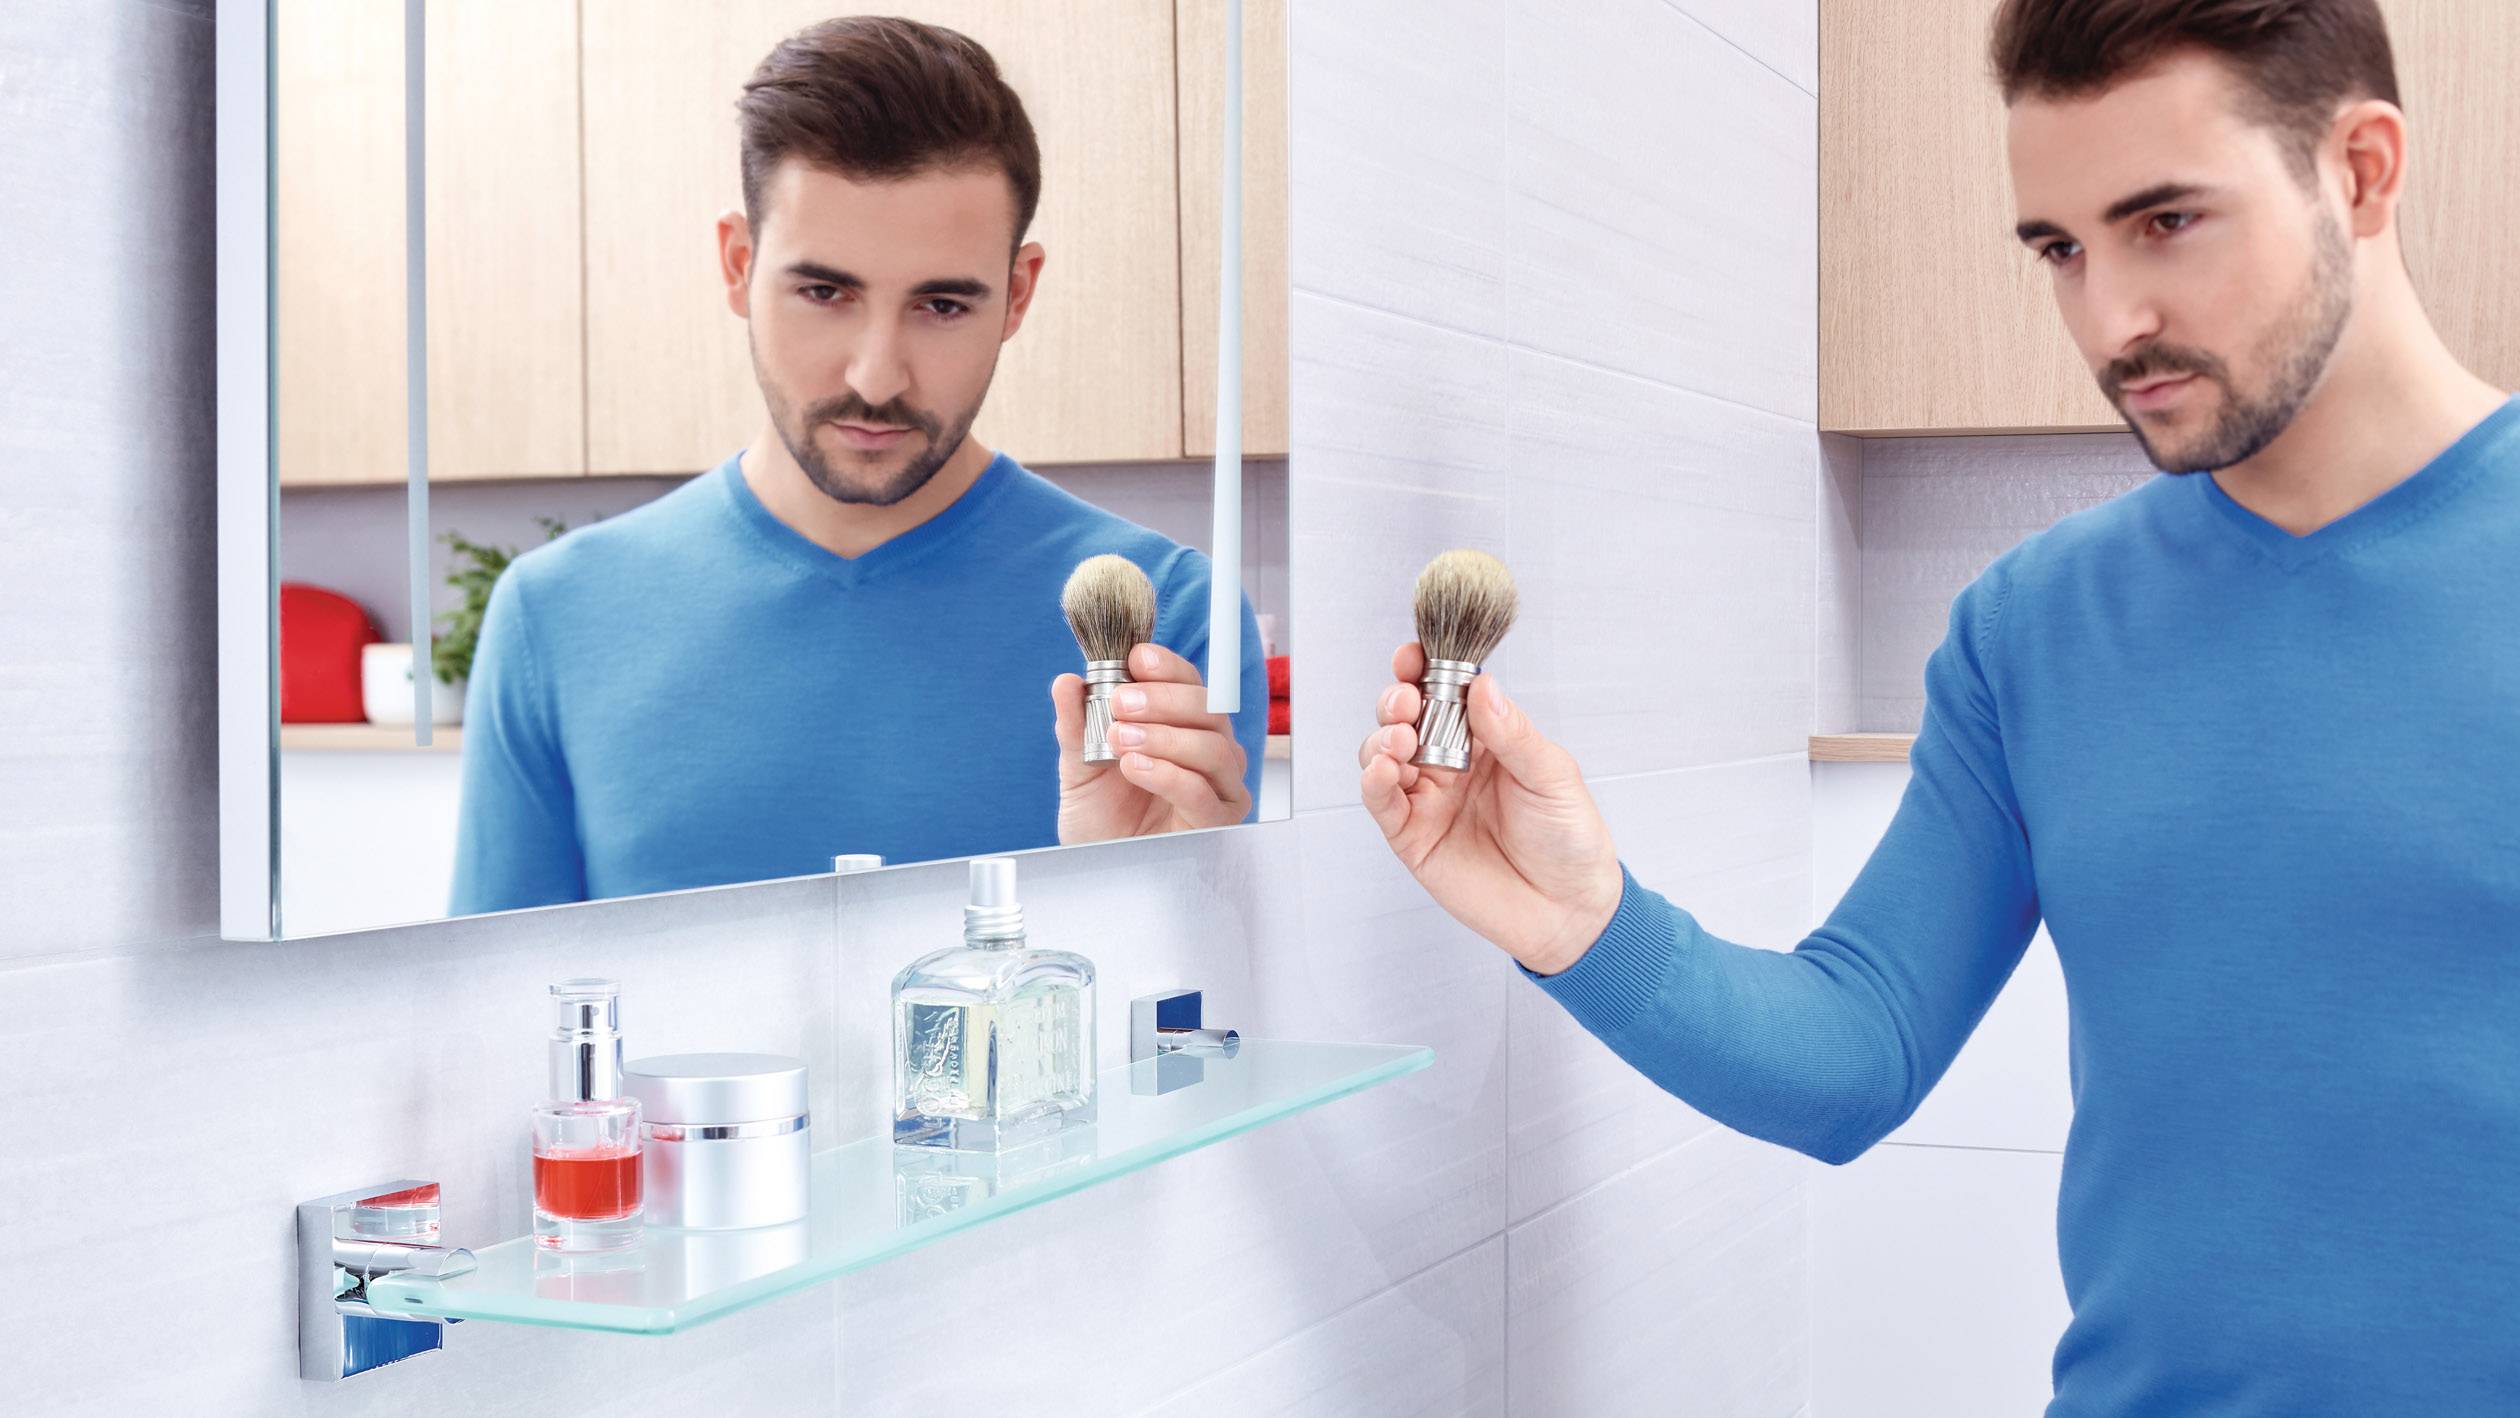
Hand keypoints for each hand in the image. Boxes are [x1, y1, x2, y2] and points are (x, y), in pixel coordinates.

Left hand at [1054, 643, 1252, 843]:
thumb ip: (1076, 722)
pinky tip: (1135, 767)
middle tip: (1120, 702)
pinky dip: (1167, 774)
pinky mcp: (1217, 821)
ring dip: (1163, 737)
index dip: (1167, 666)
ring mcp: (1220, 786)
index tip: (1137, 658)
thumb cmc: (1099, 814)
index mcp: (1184, 726)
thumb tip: (1066, 681)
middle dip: (1162, 699)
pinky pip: (1202, 791)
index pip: (1189, 684)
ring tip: (1120, 739)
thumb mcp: (1079, 762)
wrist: (1098, 862)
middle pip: (1209, 709)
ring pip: (1212, 747)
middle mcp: (1211, 750)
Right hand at [1358, 642, 1622, 974]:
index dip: (1425, 669)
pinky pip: (1381, 802)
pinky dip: (1373, 781)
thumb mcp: (1552, 775)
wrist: (1569, 909)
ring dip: (1382, 737)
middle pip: (1405, 717)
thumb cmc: (1569, 839)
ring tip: (1403, 738)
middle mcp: (1450, 763)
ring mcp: (1428, 799)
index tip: (1414, 653)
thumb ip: (1512, 733)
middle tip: (1407, 701)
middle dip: (1397, 700)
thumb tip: (1482, 686)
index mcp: (1486, 738)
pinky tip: (1383, 770)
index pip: (1446, 692)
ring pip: (1383, 754)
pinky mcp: (1412, 837)